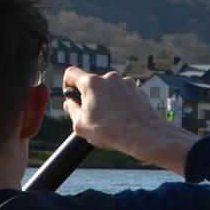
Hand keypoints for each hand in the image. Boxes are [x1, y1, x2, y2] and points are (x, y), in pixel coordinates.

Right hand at [63, 68, 197, 170]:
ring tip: (110, 120)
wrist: (143, 136)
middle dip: (89, 97)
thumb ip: (72, 110)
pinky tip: (122, 118)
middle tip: (92, 115)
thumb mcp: (80, 125)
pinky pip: (123, 94)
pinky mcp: (138, 90)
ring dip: (106, 100)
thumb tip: (70, 104)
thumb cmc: (110, 131)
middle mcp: (110, 78)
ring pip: (109, 89)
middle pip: (92, 83)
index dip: (67, 84)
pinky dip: (120, 103)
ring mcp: (126, 83)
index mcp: (92, 83)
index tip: (71, 97)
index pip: (71, 73)